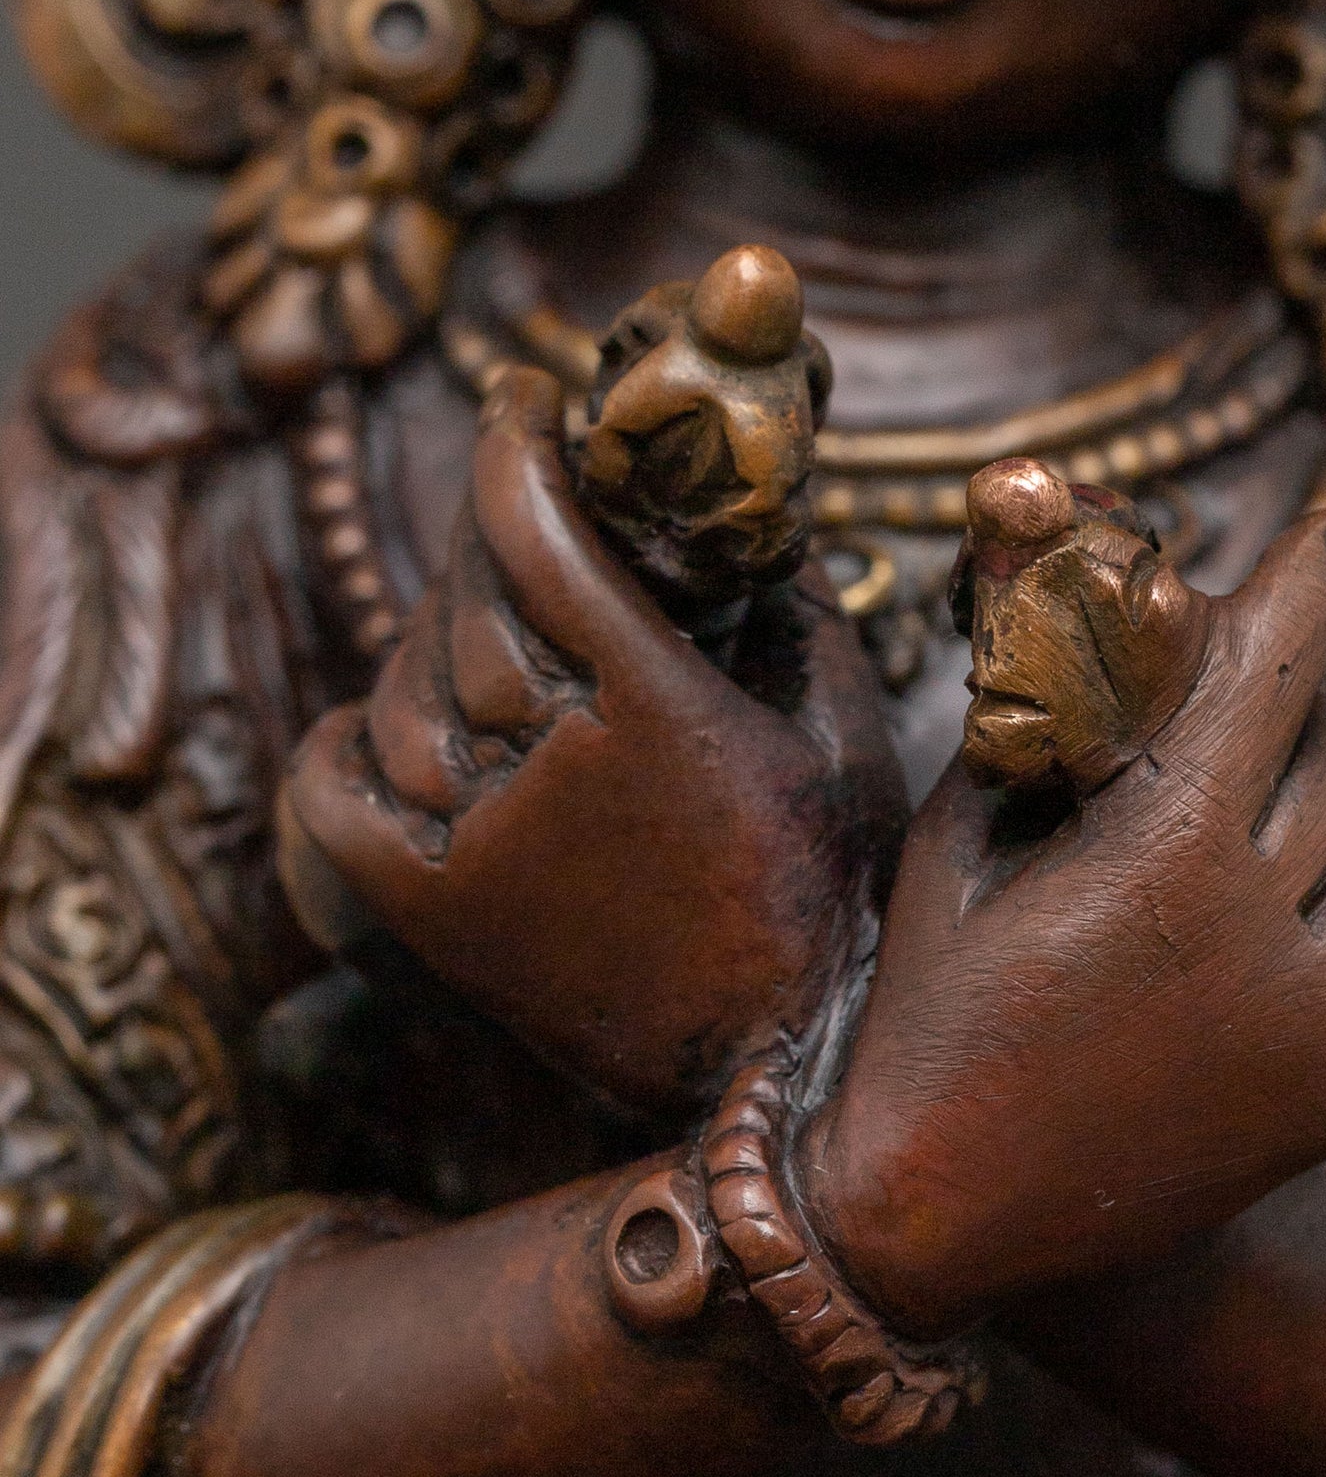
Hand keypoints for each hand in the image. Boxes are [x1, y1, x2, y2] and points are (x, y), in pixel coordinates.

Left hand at [282, 367, 905, 1120]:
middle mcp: (551, 762)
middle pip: (466, 596)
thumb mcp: (843, 738)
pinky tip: (386, 728)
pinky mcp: (431, 920)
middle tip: (522, 516)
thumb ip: (793, 612)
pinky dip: (342, 743)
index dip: (515, 444)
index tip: (524, 400)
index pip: (536, 529)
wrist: (776, 1076)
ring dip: (436, 644)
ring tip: (488, 641)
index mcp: (656, 706)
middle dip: (489, 534)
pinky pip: (331, 789)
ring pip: (402, 687)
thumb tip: (746, 513)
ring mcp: (479, 843)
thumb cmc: (825, 900)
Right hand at [803, 469, 1325, 1336]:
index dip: (1316, 568)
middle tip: (1245, 727)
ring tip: (1295, 826)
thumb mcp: (963, 833)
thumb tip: (1062, 563)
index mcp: (1161, 844)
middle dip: (1291, 719)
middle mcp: (1261, 924)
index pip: (1276, 659)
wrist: (941, 1212)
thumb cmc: (936, 1002)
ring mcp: (1324, 1017)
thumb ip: (1035, 702)